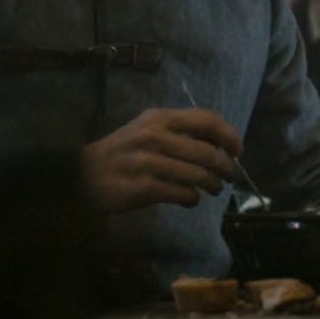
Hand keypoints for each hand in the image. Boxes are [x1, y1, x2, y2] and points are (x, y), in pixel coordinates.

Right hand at [81, 107, 244, 213]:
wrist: (81, 176)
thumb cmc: (120, 152)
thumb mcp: (146, 129)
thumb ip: (178, 131)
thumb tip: (219, 144)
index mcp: (158, 118)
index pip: (206, 120)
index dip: (228, 135)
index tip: (238, 150)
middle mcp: (154, 136)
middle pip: (207, 151)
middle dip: (226, 166)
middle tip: (229, 175)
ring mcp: (148, 163)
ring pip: (198, 175)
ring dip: (212, 185)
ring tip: (213, 189)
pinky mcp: (143, 188)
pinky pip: (183, 194)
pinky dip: (192, 199)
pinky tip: (190, 200)